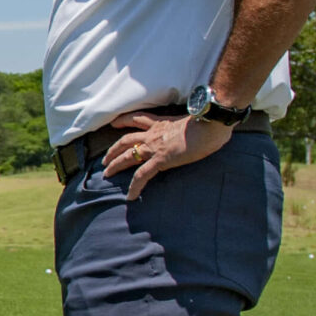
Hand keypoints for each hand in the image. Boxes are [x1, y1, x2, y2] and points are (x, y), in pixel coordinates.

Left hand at [100, 110, 230, 199]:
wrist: (210, 123)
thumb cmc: (209, 122)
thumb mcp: (194, 121)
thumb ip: (189, 126)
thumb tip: (199, 131)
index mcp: (161, 123)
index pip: (138, 119)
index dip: (123, 120)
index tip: (114, 123)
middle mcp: (154, 133)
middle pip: (125, 139)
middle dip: (113, 149)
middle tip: (105, 159)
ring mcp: (155, 147)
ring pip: (127, 155)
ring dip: (115, 164)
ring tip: (106, 173)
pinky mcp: (160, 159)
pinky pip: (142, 175)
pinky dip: (134, 186)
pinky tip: (130, 196)